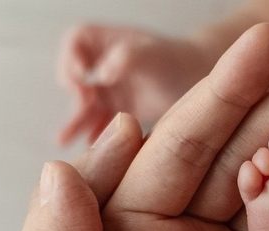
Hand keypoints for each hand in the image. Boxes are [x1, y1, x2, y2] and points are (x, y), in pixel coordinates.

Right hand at [57, 24, 217, 144]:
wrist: (206, 81)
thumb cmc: (178, 60)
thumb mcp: (152, 54)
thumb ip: (125, 58)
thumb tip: (100, 76)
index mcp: (108, 41)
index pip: (77, 40)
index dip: (73, 56)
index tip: (84, 75)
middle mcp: (105, 65)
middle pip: (76, 76)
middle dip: (76, 93)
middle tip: (84, 104)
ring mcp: (112, 90)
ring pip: (85, 105)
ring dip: (75, 122)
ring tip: (63, 141)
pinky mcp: (122, 112)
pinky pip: (102, 126)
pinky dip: (97, 137)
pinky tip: (93, 152)